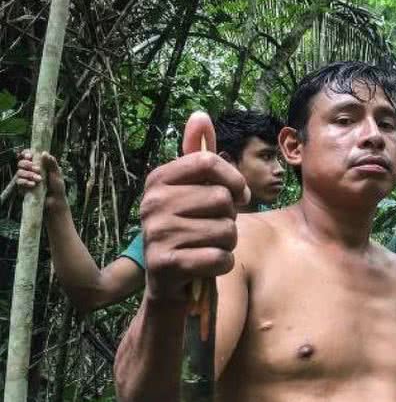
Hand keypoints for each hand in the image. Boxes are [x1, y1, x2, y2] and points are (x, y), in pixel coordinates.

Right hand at [15, 150, 66, 209]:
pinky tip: (33, 185)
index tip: (29, 156)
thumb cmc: (57, 187)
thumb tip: (44, 153)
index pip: (28, 156)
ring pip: (19, 172)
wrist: (55, 201)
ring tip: (39, 179)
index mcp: (39, 165)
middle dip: (28, 165)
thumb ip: (52, 163)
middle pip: (21, 163)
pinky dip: (25, 182)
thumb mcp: (57, 174)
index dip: (26, 154)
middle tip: (37, 169)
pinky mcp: (23, 187)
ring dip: (29, 174)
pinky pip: (19, 182)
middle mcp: (31, 170)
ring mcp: (26, 178)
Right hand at [142, 112, 249, 300]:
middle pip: (222, 199)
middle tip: (214, 230)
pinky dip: (223, 264)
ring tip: (208, 248)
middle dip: (231, 219)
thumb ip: (199, 156)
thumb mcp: (193, 193)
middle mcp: (152, 203)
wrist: (169, 285)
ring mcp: (156, 234)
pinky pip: (220, 258)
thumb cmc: (190, 233)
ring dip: (228, 244)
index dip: (234, 180)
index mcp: (158, 180)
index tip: (238, 195)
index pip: (209, 162)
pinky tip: (207, 266)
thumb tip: (200, 115)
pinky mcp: (166, 265)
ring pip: (226, 231)